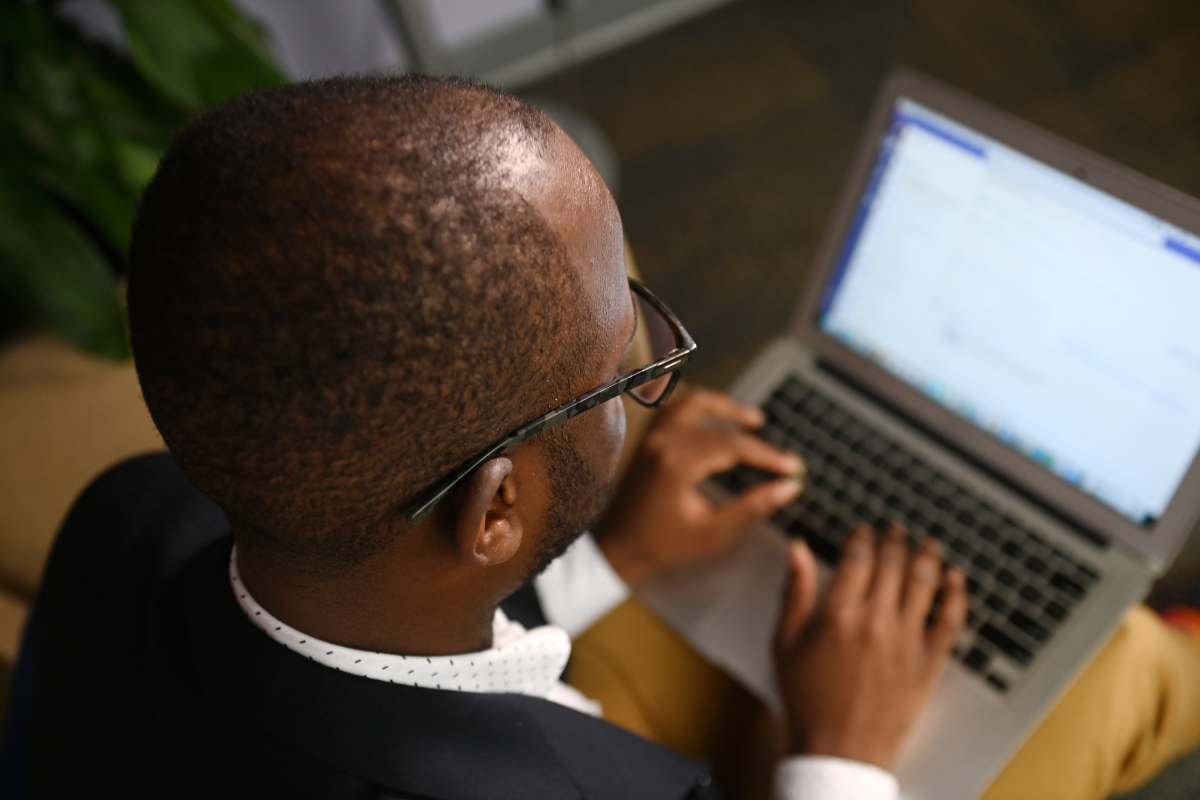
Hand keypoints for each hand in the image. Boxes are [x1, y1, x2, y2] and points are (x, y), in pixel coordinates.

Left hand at [593, 387, 803, 583]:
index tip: (792, 467)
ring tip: (753, 420)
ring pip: (694, 402)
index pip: (734, 446)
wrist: (618, 546)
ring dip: (726, 407)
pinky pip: (675, 408)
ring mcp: (651, 436)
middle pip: (720, 429)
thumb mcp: (714, 534)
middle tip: (780, 459)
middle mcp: (662, 442)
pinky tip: (717, 418)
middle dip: (756, 443)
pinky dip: (699, 406)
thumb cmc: (662, 544)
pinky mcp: (647, 438)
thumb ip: (753, 508)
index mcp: (676, 464)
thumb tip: (788, 488)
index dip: (768, 456)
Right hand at [774, 524, 967, 768]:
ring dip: (927, 555)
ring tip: (927, 542)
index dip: (862, 537)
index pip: (857, 557)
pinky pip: (950, 620)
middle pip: (893, 563)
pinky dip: (956, 594)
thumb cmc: (807, 700)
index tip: (864, 530)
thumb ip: (794, 592)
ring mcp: (907, 641)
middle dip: (894, 539)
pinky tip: (956, 579)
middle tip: (896, 529)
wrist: (839, 750)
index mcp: (838, 613)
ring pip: (924, 582)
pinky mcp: (929, 663)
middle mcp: (876, 620)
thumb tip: (799, 551)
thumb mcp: (785, 642)